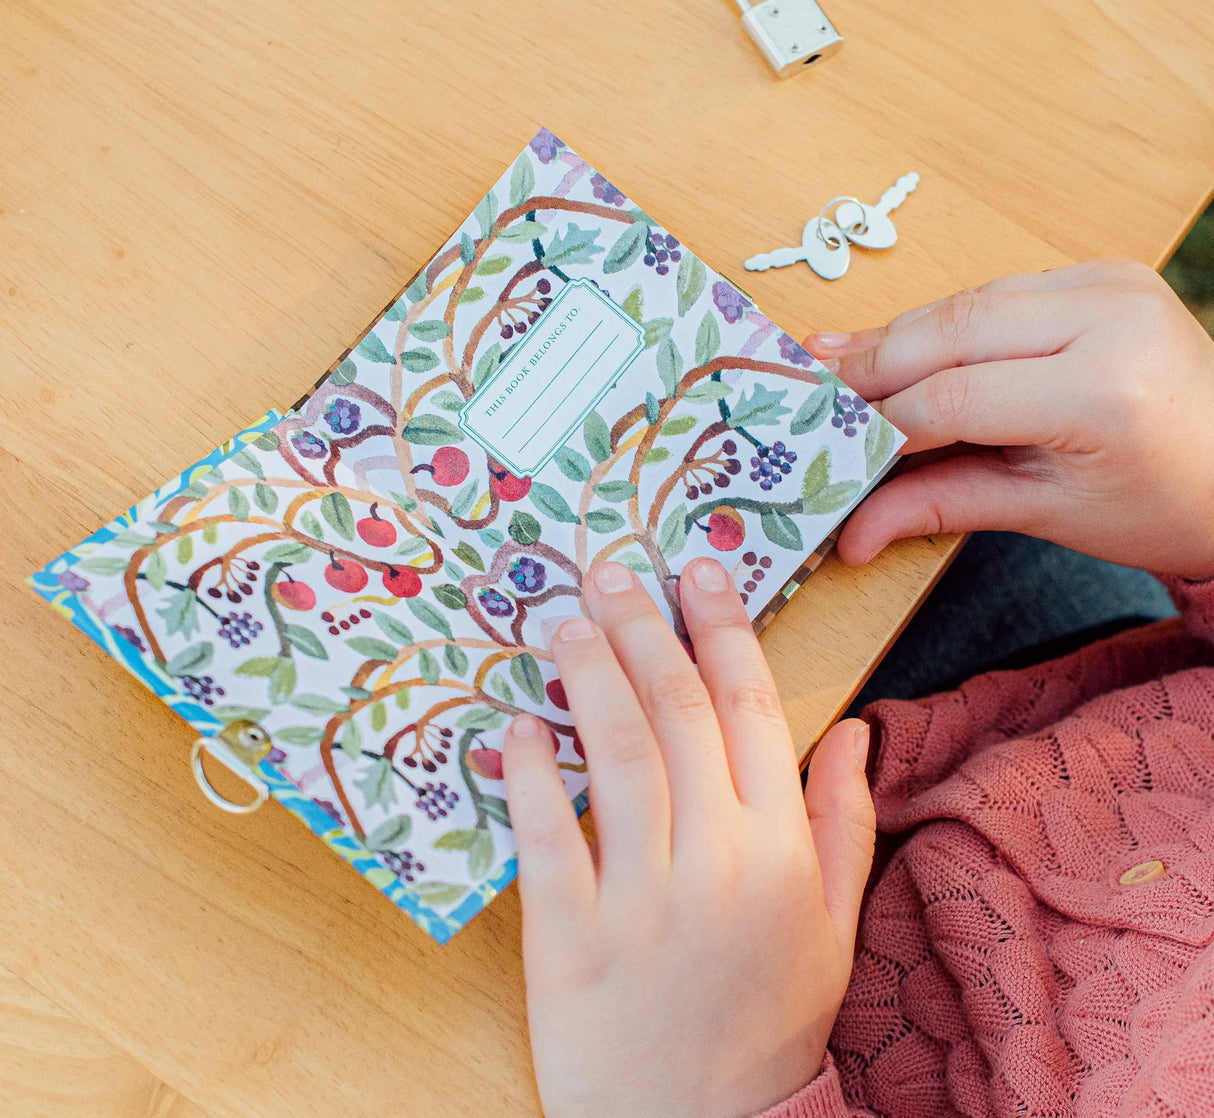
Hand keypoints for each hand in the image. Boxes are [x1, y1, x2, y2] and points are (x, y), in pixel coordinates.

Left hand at [503, 559, 874, 1117]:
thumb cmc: (768, 1025)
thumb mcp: (832, 929)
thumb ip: (844, 822)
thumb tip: (854, 729)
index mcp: (782, 853)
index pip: (753, 709)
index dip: (723, 629)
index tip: (697, 572)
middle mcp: (717, 864)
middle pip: (678, 715)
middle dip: (645, 628)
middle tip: (611, 573)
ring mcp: (641, 904)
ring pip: (616, 759)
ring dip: (590, 677)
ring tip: (568, 622)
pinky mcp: (569, 944)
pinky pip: (548, 840)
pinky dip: (531, 774)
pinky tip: (521, 724)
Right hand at [805, 259, 1213, 578]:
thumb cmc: (1158, 505)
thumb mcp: (1047, 514)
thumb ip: (940, 506)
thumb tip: (850, 535)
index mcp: (1103, 391)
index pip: (953, 397)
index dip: (879, 422)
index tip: (826, 444)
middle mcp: (1110, 317)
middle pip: (949, 330)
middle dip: (872, 364)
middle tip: (810, 391)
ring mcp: (1110, 282)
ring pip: (964, 301)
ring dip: (900, 337)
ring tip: (840, 368)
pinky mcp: (1104, 271)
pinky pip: (995, 291)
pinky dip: (944, 323)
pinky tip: (901, 345)